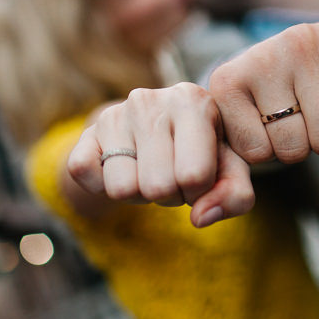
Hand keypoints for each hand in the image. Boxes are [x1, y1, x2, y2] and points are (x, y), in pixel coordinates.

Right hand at [67, 83, 254, 227]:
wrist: (160, 124)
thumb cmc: (202, 147)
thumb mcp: (230, 166)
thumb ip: (235, 194)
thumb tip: (201, 218)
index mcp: (192, 101)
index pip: (194, 175)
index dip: (199, 190)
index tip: (200, 175)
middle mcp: (149, 100)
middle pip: (157, 187)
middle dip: (169, 195)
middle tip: (172, 176)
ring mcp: (114, 114)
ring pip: (122, 189)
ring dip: (139, 195)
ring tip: (150, 171)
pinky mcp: (87, 131)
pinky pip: (83, 174)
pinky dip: (102, 187)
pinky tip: (123, 169)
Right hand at [208, 16, 318, 174]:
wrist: (272, 74)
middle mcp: (306, 37)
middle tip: (313, 116)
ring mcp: (263, 56)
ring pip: (293, 148)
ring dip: (294, 148)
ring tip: (288, 117)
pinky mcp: (226, 81)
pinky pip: (256, 151)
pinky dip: (262, 151)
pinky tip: (261, 121)